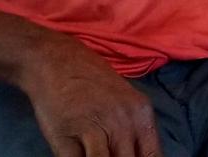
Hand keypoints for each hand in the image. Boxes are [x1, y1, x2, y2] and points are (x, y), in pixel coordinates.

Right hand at [19, 34, 160, 156]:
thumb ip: (135, 131)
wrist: (54, 60)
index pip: (153, 156)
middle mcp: (123, 123)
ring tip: (90, 152)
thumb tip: (138, 156)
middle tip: (107, 155)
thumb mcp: (124, 101)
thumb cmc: (90, 80)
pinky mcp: (67, 140)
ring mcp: (95, 130)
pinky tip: (77, 152)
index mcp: (141, 114)